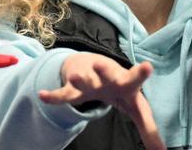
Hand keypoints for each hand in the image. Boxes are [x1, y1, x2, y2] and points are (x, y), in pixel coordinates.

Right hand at [39, 53, 162, 149]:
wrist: (94, 64)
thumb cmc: (120, 90)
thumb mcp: (136, 106)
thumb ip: (148, 128)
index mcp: (126, 82)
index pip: (135, 79)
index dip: (141, 73)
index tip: (148, 65)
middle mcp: (107, 77)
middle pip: (107, 74)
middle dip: (104, 70)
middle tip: (101, 63)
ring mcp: (89, 80)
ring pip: (84, 81)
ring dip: (80, 80)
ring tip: (76, 77)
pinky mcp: (72, 86)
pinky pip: (64, 94)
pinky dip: (54, 96)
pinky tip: (43, 96)